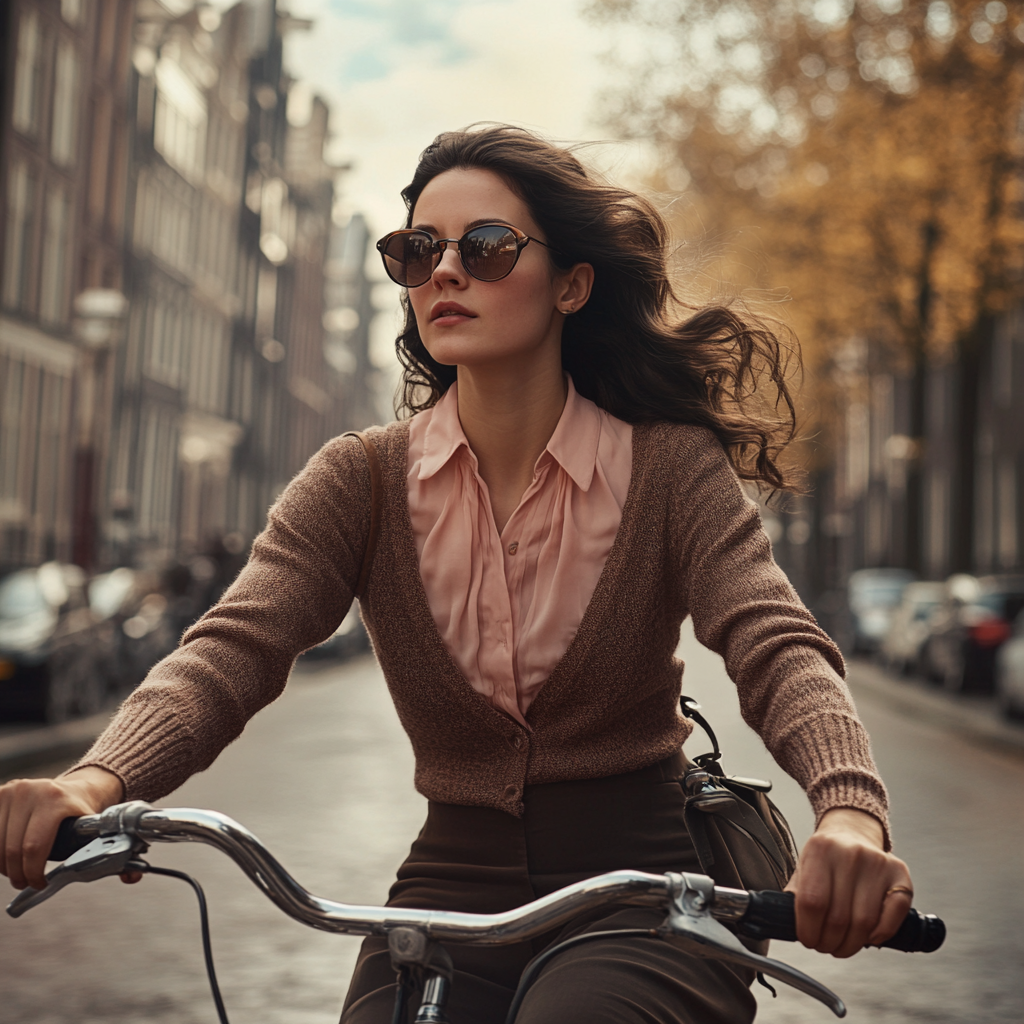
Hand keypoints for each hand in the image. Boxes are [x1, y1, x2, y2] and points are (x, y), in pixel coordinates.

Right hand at [0, 767, 133, 891]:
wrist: (83, 785)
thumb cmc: (89, 812)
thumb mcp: (103, 829)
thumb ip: (119, 855)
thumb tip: (131, 877)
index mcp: (56, 800)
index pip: (34, 848)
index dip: (33, 873)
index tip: (39, 884)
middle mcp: (31, 791)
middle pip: (11, 850)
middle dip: (18, 873)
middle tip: (27, 881)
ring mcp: (12, 791)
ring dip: (4, 864)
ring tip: (19, 868)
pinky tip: (8, 855)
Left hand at [785, 807, 912, 957]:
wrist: (851, 831)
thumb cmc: (825, 857)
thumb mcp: (803, 866)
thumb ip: (795, 894)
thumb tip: (786, 923)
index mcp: (820, 849)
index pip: (812, 902)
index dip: (808, 929)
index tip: (807, 939)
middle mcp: (850, 853)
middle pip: (839, 918)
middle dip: (828, 942)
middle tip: (824, 945)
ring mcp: (878, 863)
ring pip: (865, 922)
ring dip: (852, 944)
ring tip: (842, 944)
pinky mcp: (900, 874)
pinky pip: (894, 915)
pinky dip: (881, 934)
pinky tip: (868, 935)